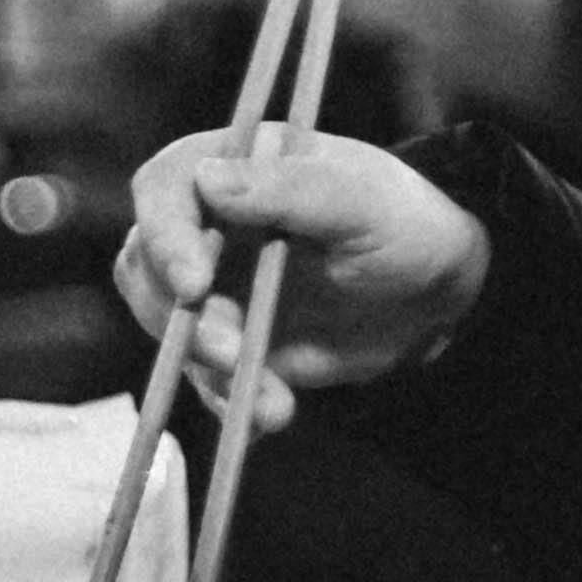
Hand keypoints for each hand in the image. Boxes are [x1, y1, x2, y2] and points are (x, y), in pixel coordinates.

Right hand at [113, 120, 487, 426]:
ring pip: (170, 329)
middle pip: (147, 266)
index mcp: (233, 168)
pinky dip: (232, 399)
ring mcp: (215, 288)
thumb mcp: (362, 201)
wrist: (435, 294)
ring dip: (209, 367)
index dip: (164, 234)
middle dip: (182, 317)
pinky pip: (205, 376)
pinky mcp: (230, 341)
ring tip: (273, 400)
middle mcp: (208, 226)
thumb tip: (207, 179)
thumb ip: (291, 188)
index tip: (193, 283)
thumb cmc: (404, 225)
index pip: (165, 188)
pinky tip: (273, 412)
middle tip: (231, 352)